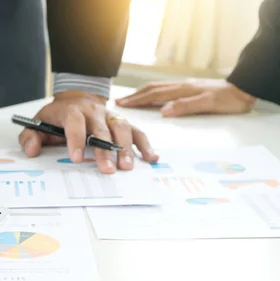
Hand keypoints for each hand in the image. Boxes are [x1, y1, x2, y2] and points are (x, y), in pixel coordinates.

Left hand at [18, 90, 158, 173]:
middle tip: (106, 170)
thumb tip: (32, 150)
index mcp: (72, 110)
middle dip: (104, 150)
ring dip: (125, 148)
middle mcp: (94, 112)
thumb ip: (30, 137)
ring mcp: (110, 117)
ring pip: (121, 129)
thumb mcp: (37, 123)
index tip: (76, 158)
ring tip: (126, 167)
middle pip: (101, 129)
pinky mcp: (121, 123)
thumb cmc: (57, 116)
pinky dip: (144, 144)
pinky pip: (136, 132)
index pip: (75, 123)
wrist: (75, 99)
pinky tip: (150, 158)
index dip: (76, 139)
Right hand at [116, 79, 256, 116]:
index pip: (154, 95)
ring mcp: (185, 86)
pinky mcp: (190, 89)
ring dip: (142, 93)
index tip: (121, 105)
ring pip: (158, 88)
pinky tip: (152, 96)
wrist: (244, 90)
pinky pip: (165, 89)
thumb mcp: (208, 105)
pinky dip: (153, 93)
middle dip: (134, 96)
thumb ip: (185, 107)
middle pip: (152, 89)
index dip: (136, 101)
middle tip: (119, 102)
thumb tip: (164, 112)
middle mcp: (181, 86)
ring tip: (130, 98)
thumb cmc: (228, 100)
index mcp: (182, 91)